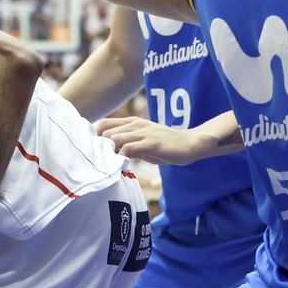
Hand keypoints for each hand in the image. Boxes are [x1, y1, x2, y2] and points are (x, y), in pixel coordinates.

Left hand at [98, 116, 213, 165]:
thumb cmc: (166, 145)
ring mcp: (143, 133)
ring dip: (110, 153)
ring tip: (113, 164)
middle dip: (101, 147)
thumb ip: (128, 144)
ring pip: (114, 139)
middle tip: (104, 161)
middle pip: (105, 132)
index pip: (104, 123)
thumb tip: (112, 154)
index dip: (96, 137)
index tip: (97, 151)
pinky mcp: (151, 143)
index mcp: (132, 122)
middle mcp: (135, 124)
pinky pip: (128, 148)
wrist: (190, 143)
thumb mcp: (144, 142)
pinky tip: (124, 165)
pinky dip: (122, 158)